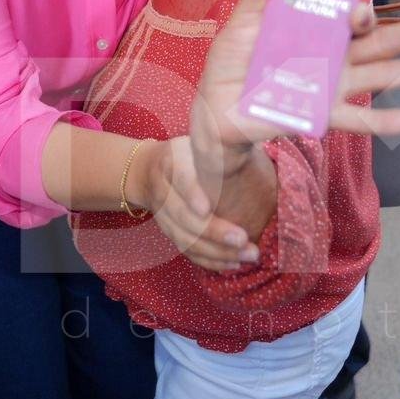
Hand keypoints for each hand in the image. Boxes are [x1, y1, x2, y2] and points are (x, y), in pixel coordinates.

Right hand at [139, 137, 262, 271]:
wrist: (146, 169)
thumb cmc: (185, 153)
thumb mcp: (196, 142)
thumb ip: (219, 144)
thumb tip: (253, 135)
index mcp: (171, 163)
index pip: (180, 179)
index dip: (191, 194)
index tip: (206, 208)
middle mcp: (162, 191)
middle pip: (183, 217)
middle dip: (214, 231)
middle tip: (244, 239)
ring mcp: (162, 216)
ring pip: (185, 239)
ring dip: (217, 252)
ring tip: (247, 255)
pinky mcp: (167, 232)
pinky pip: (187, 251)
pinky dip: (210, 261)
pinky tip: (233, 263)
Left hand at [191, 0, 399, 161]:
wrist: (217, 107)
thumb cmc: (234, 60)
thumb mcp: (245, 21)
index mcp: (318, 29)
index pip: (348, 18)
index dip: (359, 14)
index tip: (361, 12)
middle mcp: (333, 56)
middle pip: (375, 44)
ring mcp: (331, 86)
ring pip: (377, 78)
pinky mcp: (321, 115)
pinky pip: (356, 118)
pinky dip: (383, 120)